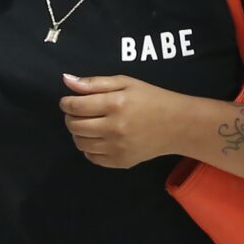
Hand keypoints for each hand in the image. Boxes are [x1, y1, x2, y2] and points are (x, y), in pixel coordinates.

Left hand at [60, 72, 196, 169]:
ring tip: (89, 124)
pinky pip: (91, 157)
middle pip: (74, 126)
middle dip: (70, 117)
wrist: (177, 125)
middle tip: (78, 112)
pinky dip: (89, 148)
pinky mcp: (120, 162)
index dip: (66, 103)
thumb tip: (66, 81)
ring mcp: (116, 148)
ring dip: (78, 133)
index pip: (75, 106)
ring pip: (80, 143)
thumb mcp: (126, 82)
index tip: (68, 101)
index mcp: (115, 104)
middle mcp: (114, 128)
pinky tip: (99, 138)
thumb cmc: (151, 99)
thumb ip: (95, 82)